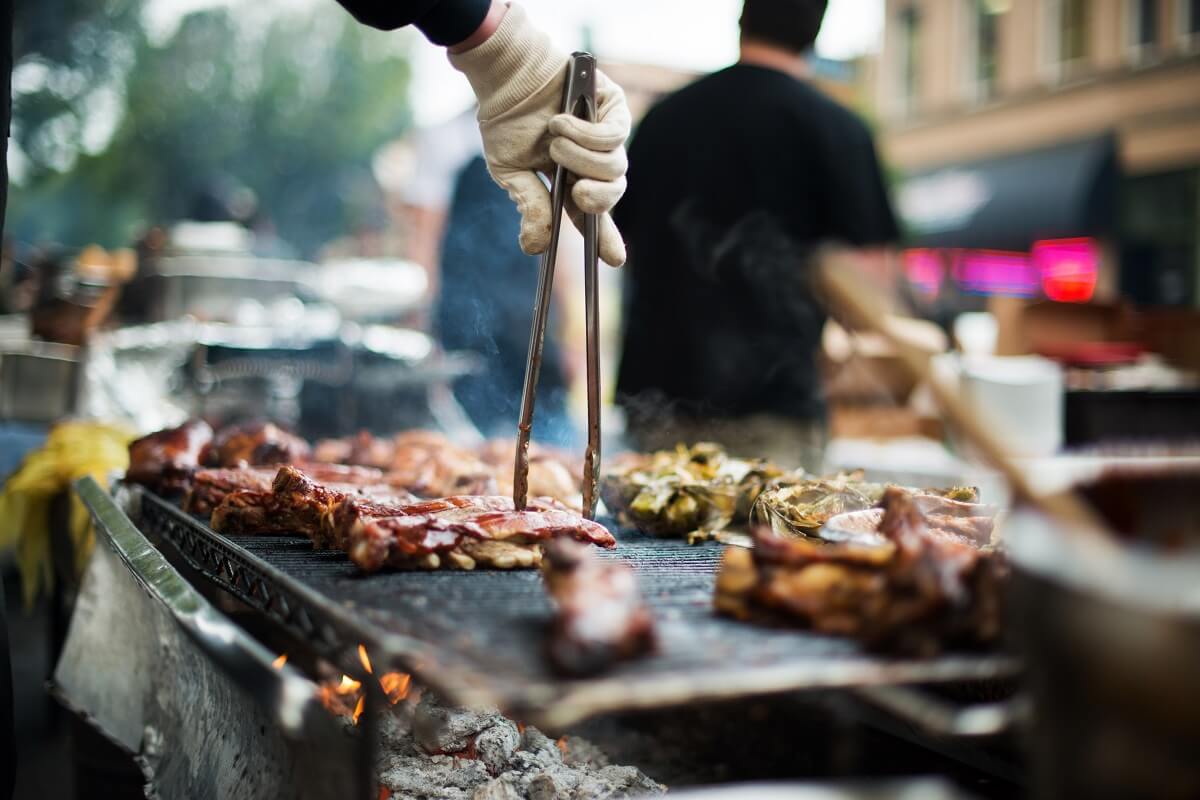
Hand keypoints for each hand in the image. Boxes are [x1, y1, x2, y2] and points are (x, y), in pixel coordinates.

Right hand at [449, 3, 629, 265]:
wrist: (507, 77)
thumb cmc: (507, 122)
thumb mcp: (512, 172)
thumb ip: (530, 207)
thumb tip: (534, 248)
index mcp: (571, 183)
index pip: (592, 216)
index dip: (606, 239)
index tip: (614, 260)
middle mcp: (593, 162)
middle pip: (612, 195)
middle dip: (596, 199)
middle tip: (576, 192)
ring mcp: (607, 135)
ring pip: (614, 168)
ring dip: (581, 158)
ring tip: (555, 141)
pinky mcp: (614, 109)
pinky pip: (613, 137)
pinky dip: (585, 134)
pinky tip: (561, 123)